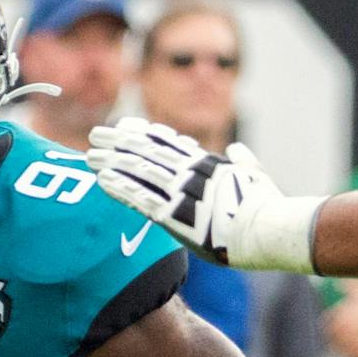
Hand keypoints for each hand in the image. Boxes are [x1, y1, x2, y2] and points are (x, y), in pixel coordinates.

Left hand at [88, 119, 323, 271]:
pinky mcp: (177, 218)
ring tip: (89, 157)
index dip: (141, 133)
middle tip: (94, 135)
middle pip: (146, 152)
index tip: (122, 127)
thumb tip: (237, 151)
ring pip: (139, 173)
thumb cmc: (267, 207)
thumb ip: (243, 161)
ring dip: (112, 164)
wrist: (268, 230)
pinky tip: (103, 183)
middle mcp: (191, 173)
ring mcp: (182, 194)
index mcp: (206, 162)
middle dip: (118, 143)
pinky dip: (121, 190)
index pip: (167, 142)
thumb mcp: (256, 176)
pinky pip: (143, 200)